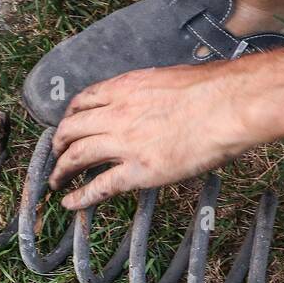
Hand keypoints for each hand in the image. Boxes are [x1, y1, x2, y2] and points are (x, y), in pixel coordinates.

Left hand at [48, 63, 252, 209]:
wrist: (228, 106)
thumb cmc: (213, 89)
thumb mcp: (170, 79)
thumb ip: (151, 91)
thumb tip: (155, 99)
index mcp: (125, 88)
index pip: (85, 99)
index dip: (71, 114)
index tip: (68, 123)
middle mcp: (117, 114)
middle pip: (73, 128)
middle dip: (59, 143)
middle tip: (57, 153)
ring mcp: (125, 143)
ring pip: (77, 156)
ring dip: (61, 170)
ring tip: (55, 180)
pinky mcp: (139, 171)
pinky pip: (100, 186)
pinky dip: (80, 197)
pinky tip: (69, 203)